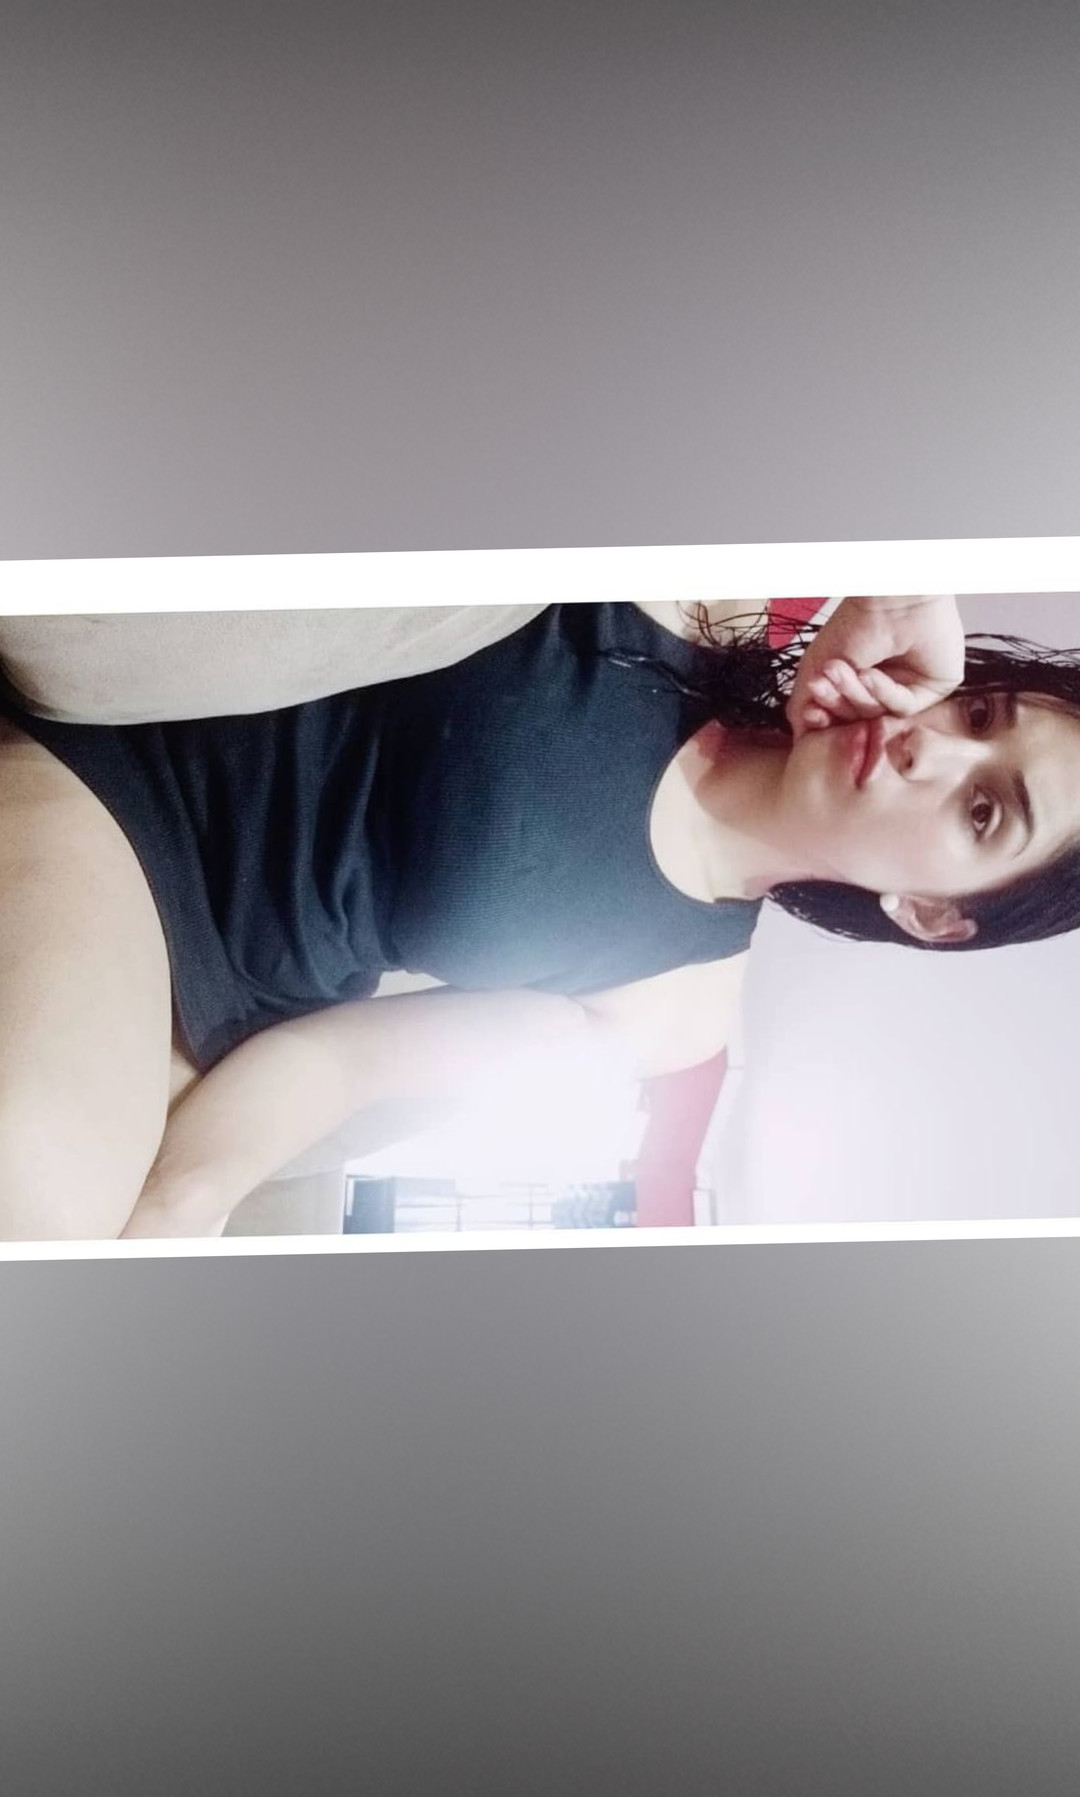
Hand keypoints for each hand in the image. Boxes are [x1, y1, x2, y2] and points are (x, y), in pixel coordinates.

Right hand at [786, 595, 965, 739]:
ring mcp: (910, 693)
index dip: (824, 719)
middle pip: (857, 722)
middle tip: (823, 683)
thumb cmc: (853, 625)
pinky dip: (884, 693)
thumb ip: (803, 706)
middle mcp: (884, 693)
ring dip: (857, 696)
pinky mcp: (934, 691)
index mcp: (859, 690)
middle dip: (838, 703)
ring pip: (878, 718)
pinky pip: (903, 709)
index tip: (811, 713)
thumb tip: (800, 742)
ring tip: (842, 670)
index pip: (840, 720)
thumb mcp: (816, 669)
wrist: (890, 597)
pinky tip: (871, 674)